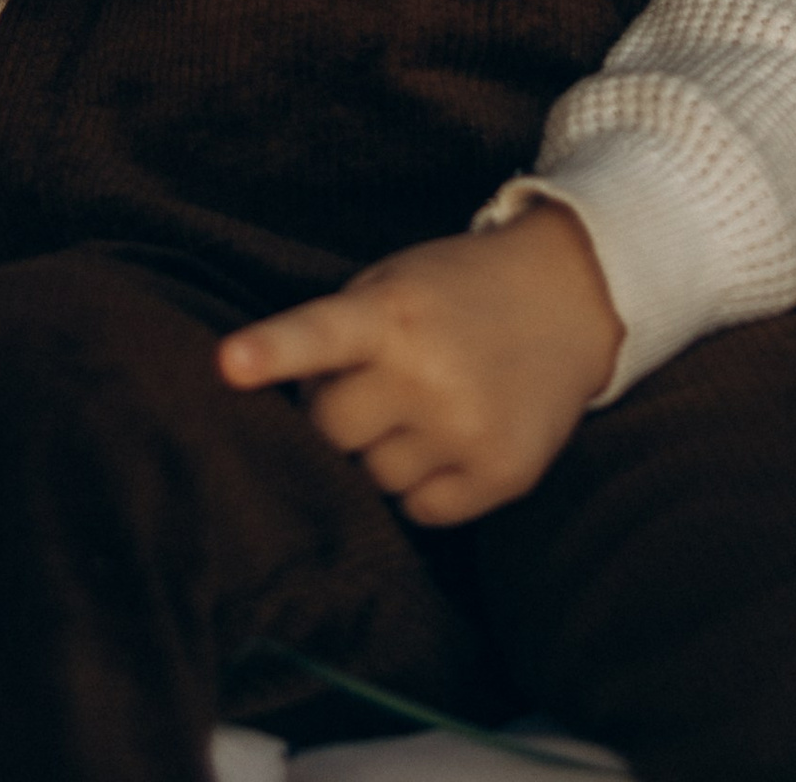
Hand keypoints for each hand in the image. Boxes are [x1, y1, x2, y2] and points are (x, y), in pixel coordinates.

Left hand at [217, 207, 622, 526]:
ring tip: (423, 402)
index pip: (318, 335)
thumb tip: (298, 418)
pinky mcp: (501, 477)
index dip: (270, 352)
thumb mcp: (390, 284)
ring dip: (381, 450)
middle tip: (372, 383)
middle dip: (336, 414)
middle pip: (329, 430)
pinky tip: (448, 438)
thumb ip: (339, 337)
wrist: (567, 301)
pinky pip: (420, 512)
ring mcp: (467, 430)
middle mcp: (429, 374)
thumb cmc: (455, 293)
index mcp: (391, 314)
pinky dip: (421, 485)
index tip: (228, 365)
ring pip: (373, 479)